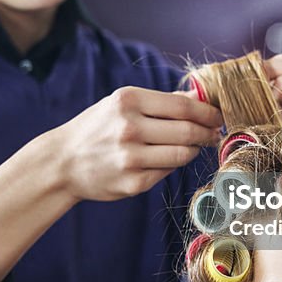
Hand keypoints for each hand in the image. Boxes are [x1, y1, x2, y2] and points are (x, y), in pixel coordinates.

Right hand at [51, 86, 221, 202]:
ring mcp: (131, 157)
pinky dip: (172, 166)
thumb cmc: (97, 128)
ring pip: (182, 154)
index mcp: (128, 101)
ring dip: (193, 150)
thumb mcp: (121, 104)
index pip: (182, 105)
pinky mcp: (133, 183)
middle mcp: (129, 127)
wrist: (63, 161)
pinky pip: (167, 173)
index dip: (207, 112)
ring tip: (190, 146)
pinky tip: (164, 160)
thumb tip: (201, 98)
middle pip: (188, 130)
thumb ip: (160, 102)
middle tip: (214, 133)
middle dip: (207, 132)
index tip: (218, 116)